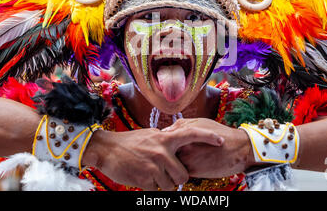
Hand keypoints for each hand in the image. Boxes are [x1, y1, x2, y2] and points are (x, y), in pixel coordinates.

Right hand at [82, 127, 223, 190]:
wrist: (106, 149)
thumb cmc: (130, 142)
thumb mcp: (151, 135)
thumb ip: (167, 138)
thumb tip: (180, 137)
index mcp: (165, 138)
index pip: (192, 134)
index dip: (208, 137)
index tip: (220, 141)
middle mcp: (162, 151)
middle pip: (184, 176)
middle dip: (177, 179)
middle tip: (166, 174)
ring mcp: (154, 166)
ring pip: (170, 187)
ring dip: (162, 185)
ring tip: (150, 174)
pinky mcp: (144, 179)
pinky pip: (156, 191)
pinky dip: (150, 188)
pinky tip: (141, 177)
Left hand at [165, 118, 255, 178]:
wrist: (238, 149)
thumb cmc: (220, 134)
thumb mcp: (200, 123)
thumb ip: (181, 125)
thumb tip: (165, 131)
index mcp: (182, 131)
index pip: (164, 138)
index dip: (166, 142)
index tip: (169, 144)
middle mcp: (181, 144)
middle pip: (166, 151)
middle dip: (169, 153)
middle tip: (178, 152)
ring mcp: (186, 158)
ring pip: (172, 163)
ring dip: (176, 162)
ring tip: (190, 158)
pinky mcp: (192, 171)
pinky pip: (181, 171)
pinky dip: (184, 170)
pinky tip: (196, 165)